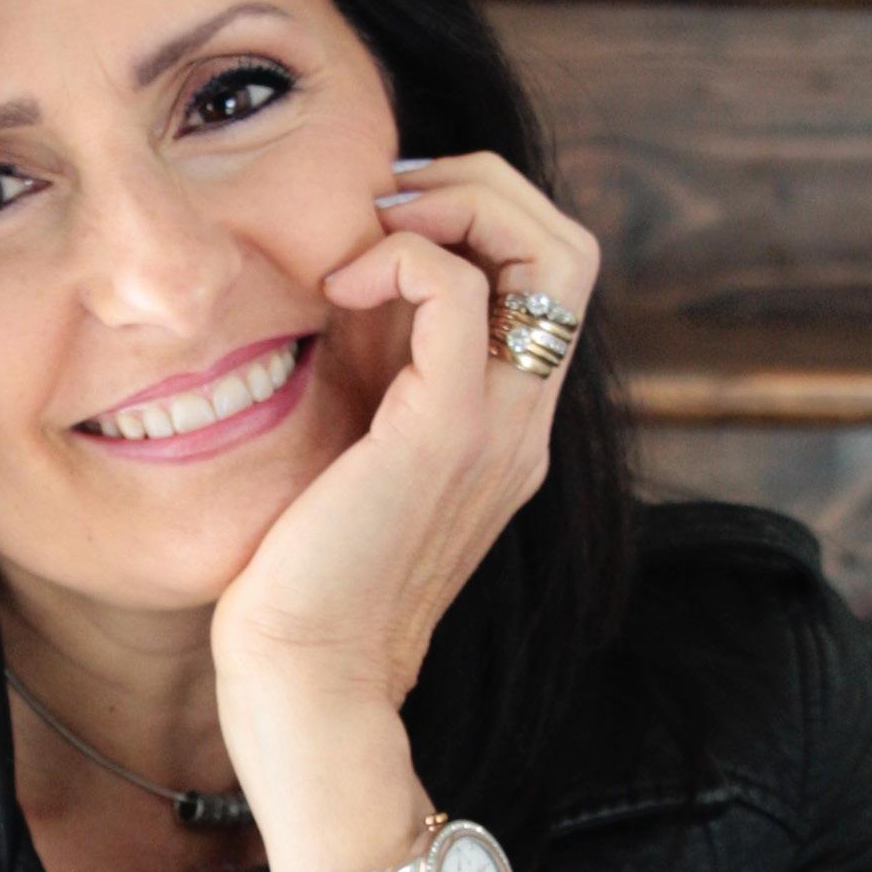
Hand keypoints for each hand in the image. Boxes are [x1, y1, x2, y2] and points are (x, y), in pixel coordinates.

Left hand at [210, 152, 601, 730]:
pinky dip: (405, 256)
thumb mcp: (346, 451)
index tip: (384, 221)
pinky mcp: (445, 436)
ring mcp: (499, 430)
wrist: (306, 685)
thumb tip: (345, 277)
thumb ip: (370, 370)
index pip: (546, 278)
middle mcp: (523, 424)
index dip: (480, 216)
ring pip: (547, 251)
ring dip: (455, 205)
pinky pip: (462, 293)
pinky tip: (339, 289)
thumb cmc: (301, 584)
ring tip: (371, 234)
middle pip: (570, 247)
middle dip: (482, 187)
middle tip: (387, 199)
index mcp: (505, 427)